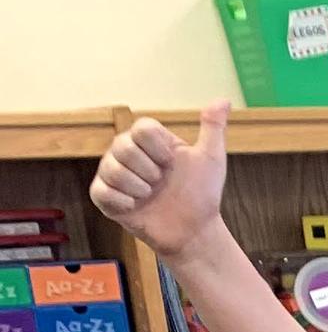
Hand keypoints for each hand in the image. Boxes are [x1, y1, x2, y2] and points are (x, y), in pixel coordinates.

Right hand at [91, 101, 230, 263]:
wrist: (193, 231)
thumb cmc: (201, 194)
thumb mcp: (211, 159)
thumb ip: (213, 128)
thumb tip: (223, 100)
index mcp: (149, 140)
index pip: (141, 127)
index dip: (159, 149)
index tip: (172, 163)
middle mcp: (127, 152)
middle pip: (122, 145)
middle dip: (149, 170)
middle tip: (160, 183)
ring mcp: (114, 174)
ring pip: (111, 169)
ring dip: (138, 188)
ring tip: (150, 196)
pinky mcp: (105, 197)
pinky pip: (101, 191)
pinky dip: (122, 201)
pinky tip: (136, 207)